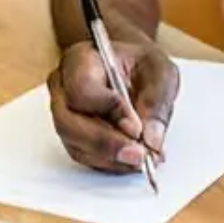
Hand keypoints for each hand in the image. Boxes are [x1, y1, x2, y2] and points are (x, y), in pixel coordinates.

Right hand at [47, 40, 179, 173]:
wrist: (132, 69)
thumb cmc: (141, 64)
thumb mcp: (160, 71)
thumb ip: (156, 101)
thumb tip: (150, 139)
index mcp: (80, 59)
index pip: (82, 88)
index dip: (108, 111)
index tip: (136, 127)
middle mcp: (63, 86)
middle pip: (68, 122)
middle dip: (106, 143)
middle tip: (139, 154)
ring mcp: (63, 112)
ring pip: (74, 143)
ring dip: (109, 157)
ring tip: (141, 160)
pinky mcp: (71, 134)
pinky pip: (83, 155)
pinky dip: (109, 163)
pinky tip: (131, 161)